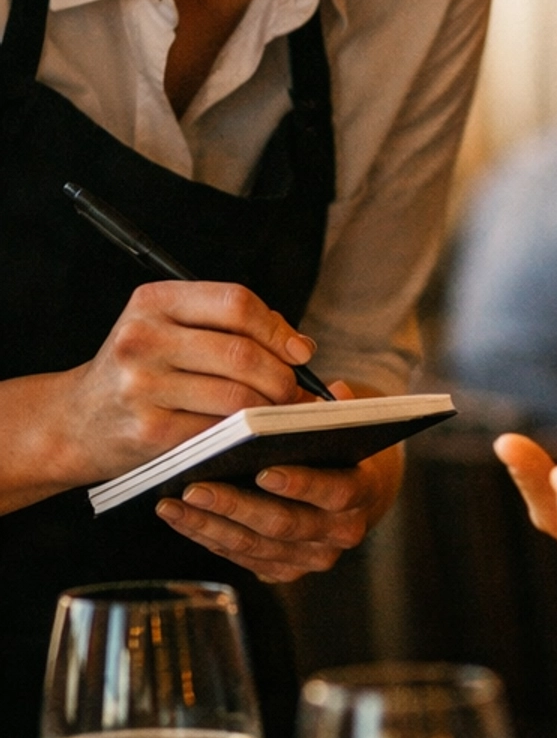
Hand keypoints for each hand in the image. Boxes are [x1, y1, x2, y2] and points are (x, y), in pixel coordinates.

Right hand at [55, 280, 320, 487]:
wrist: (76, 421)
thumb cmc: (141, 371)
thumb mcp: (168, 329)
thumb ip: (229, 326)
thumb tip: (299, 345)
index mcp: (154, 301)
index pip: (236, 303)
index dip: (278, 329)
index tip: (300, 351)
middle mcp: (143, 338)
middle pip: (241, 354)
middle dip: (282, 377)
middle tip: (294, 392)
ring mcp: (143, 386)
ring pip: (237, 397)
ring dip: (271, 410)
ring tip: (280, 414)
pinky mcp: (150, 431)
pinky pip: (220, 431)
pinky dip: (246, 435)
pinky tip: (253, 435)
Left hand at [156, 382, 403, 583]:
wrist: (348, 496)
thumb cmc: (334, 449)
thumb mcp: (342, 426)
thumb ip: (332, 410)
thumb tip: (318, 389)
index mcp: (362, 492)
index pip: (336, 491)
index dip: (301, 484)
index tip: (263, 471)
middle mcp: (341, 532)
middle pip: (286, 523)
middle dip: (236, 506)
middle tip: (196, 487)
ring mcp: (311, 557)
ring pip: (256, 546)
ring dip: (210, 525)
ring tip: (173, 502)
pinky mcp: (284, 571)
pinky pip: (240, 558)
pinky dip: (207, 537)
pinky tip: (179, 516)